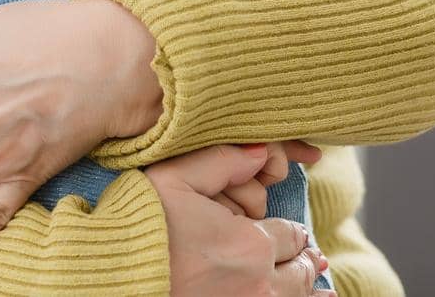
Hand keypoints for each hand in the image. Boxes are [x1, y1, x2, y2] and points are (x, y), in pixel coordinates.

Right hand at [146, 143, 331, 295]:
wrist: (116, 278)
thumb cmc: (142, 227)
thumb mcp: (174, 179)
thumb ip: (221, 160)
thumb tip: (261, 152)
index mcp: (250, 243)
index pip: (292, 234)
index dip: (291, 230)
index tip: (289, 230)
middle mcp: (259, 282)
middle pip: (300, 270)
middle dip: (304, 257)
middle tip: (311, 254)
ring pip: (296, 296)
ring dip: (308, 286)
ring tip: (318, 280)